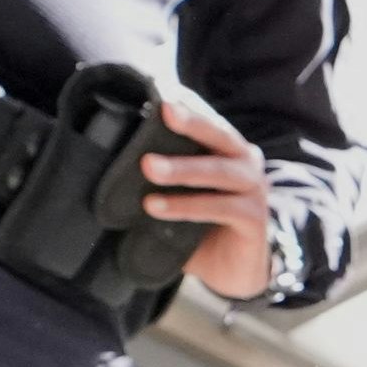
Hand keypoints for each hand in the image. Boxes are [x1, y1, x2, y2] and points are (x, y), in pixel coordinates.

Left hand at [142, 92, 279, 299]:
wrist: (235, 272)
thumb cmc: (204, 227)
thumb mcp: (183, 196)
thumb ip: (163, 179)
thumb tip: (111, 164)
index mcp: (229, 151)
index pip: (208, 123)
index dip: (188, 108)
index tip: (161, 95)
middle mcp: (247, 164)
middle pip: (220, 136)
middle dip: (192, 122)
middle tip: (164, 112)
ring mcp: (255, 191)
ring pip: (218, 171)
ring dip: (182, 168)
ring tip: (149, 167)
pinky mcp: (254, 219)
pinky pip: (219, 207)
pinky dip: (186, 205)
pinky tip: (157, 206)